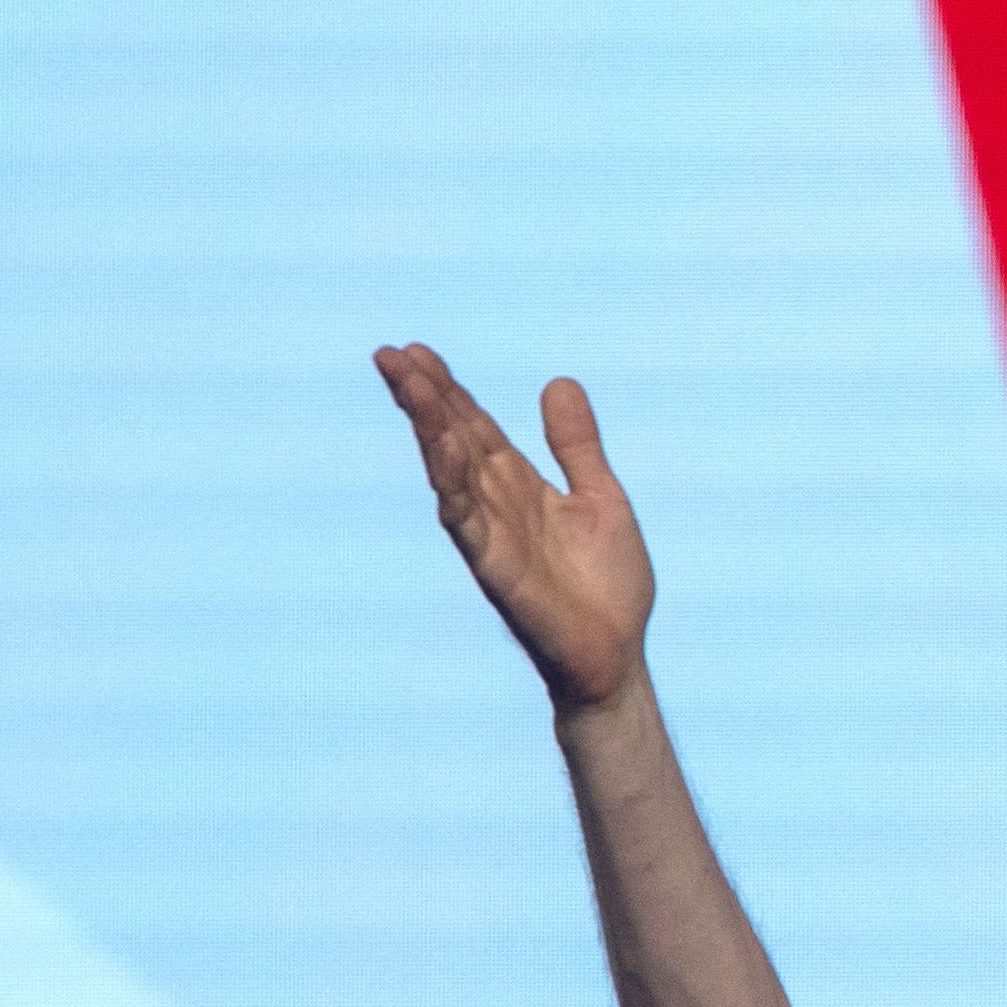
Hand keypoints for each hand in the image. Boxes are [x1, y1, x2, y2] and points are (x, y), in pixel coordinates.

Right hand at [377, 342, 653, 713]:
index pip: (475, 428)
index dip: (448, 391)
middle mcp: (497, 506)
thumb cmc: (607, 586)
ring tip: (408, 382)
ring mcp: (492, 537)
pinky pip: (468, 522)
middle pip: (453, 441)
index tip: (416, 350)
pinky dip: (454, 483)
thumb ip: (576, 445)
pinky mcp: (496, 570)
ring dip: (429, 428)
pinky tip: (443, 447)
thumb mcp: (601, 497)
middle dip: (423, 398)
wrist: (616, 656)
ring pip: (451, 473)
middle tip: (390, 353)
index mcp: (520, 487)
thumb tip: (558, 382)